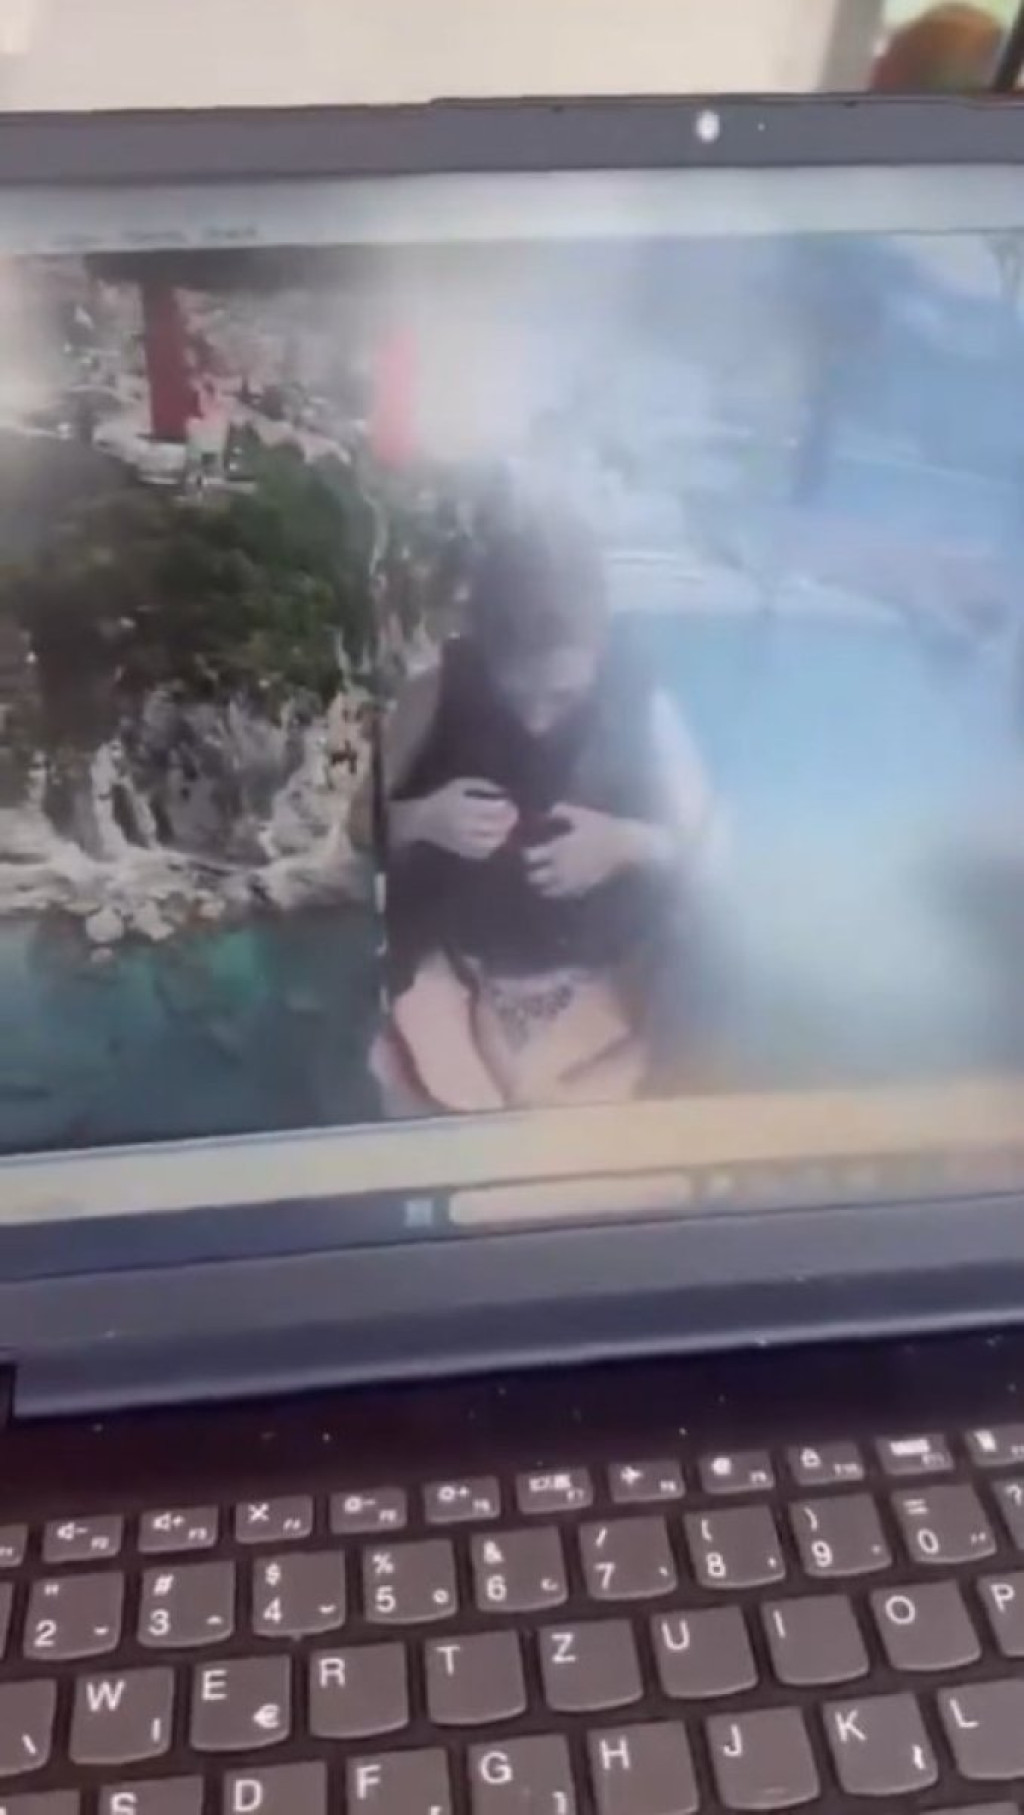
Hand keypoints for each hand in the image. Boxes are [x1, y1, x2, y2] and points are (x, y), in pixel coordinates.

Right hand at [413, 778, 517, 860]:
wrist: (421, 820)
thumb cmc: (442, 799)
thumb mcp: (459, 784)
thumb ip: (482, 785)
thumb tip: (502, 792)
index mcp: (465, 807)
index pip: (493, 810)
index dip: (507, 808)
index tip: (510, 804)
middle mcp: (466, 826)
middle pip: (496, 827)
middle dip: (509, 821)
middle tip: (512, 816)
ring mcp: (464, 841)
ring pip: (492, 843)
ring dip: (503, 835)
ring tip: (505, 828)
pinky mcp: (462, 851)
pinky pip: (484, 853)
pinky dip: (492, 847)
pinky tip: (493, 839)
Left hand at [524, 803, 639, 898]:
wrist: (625, 847)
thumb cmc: (604, 829)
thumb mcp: (582, 815)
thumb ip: (563, 811)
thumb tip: (550, 810)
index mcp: (557, 848)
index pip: (531, 857)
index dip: (527, 855)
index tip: (527, 853)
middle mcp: (560, 868)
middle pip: (535, 878)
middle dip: (532, 874)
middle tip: (531, 870)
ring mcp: (571, 880)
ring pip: (549, 890)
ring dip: (543, 886)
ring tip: (542, 883)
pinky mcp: (584, 888)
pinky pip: (565, 894)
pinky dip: (559, 892)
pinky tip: (559, 889)